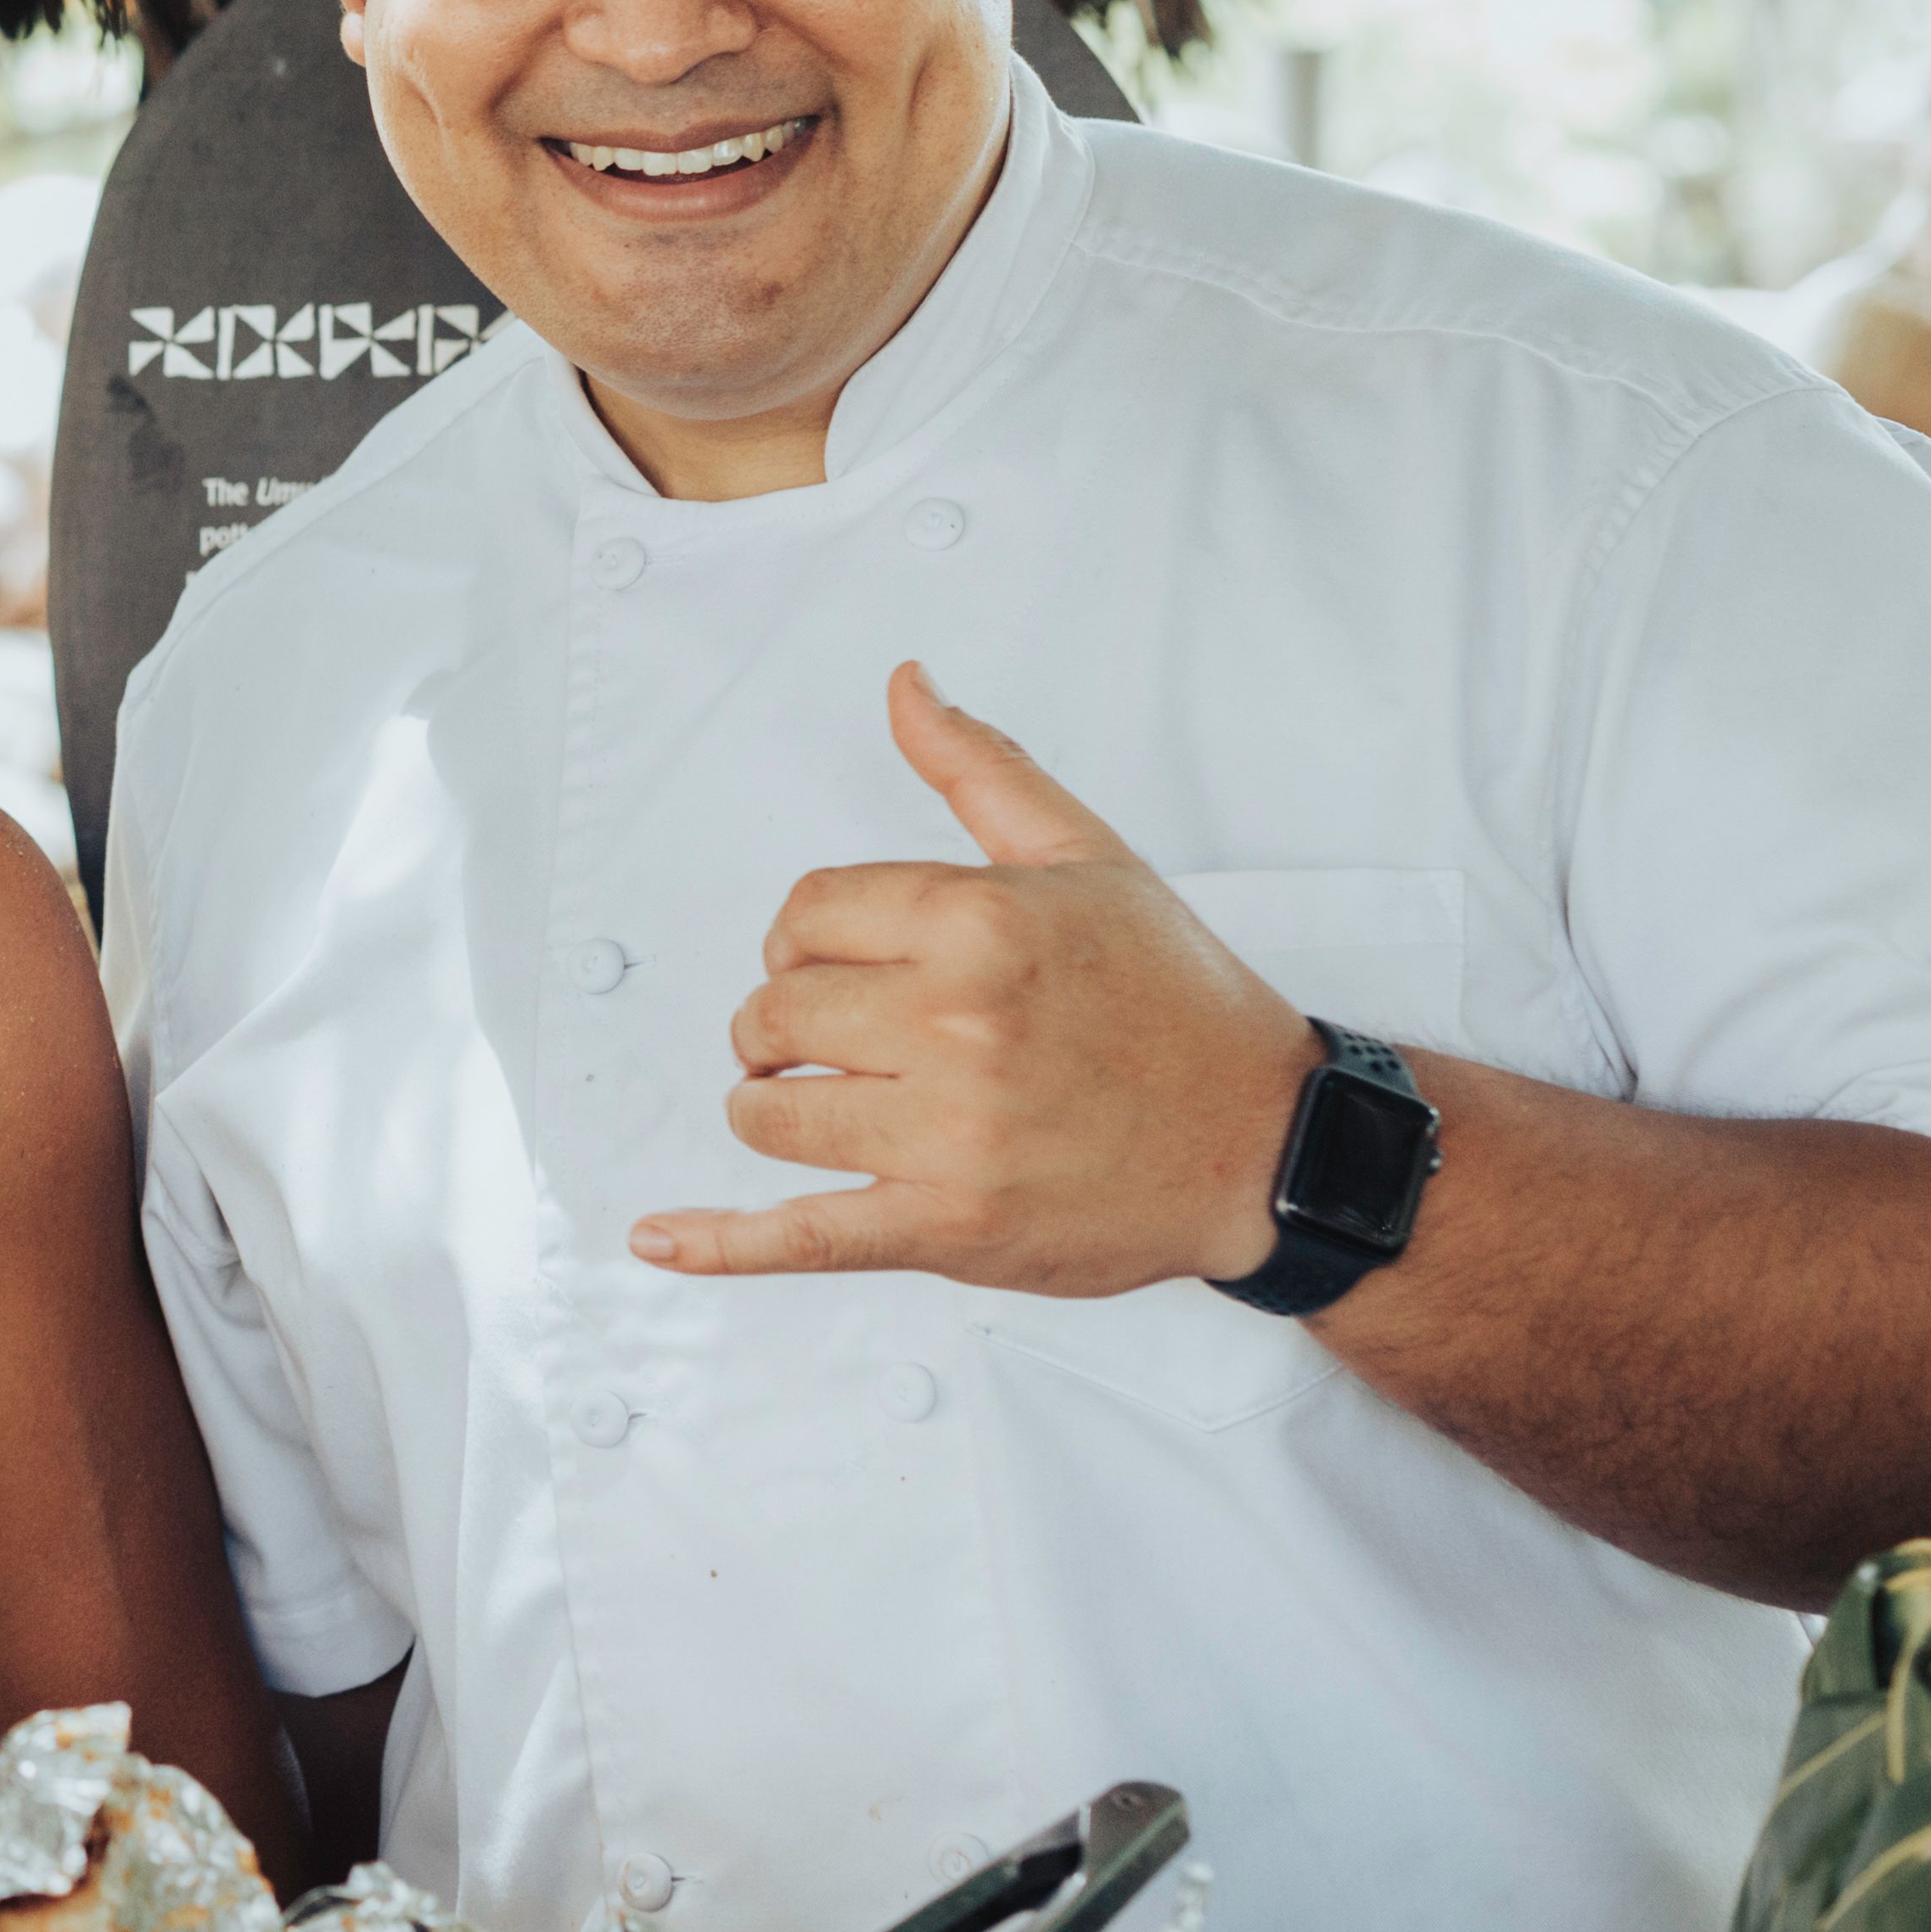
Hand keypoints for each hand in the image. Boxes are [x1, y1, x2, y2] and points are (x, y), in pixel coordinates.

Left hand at [631, 666, 1322, 1294]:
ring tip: (821, 1097)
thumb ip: (980, 769)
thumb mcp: (1087, 860)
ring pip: (772, 1110)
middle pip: (774, 1009)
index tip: (837, 959)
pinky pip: (804, 1236)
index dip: (806, 937)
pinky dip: (724, 1244)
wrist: (1268, 1142)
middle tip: (832, 1033)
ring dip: (775, 1104)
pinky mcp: (950, 1228)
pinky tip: (662, 1237)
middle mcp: (958, 1026)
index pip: (804, 915)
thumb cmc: (1178, 1002)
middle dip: (784, 1021)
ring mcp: (951, 1136)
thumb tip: (906, 687)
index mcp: (981, 925)